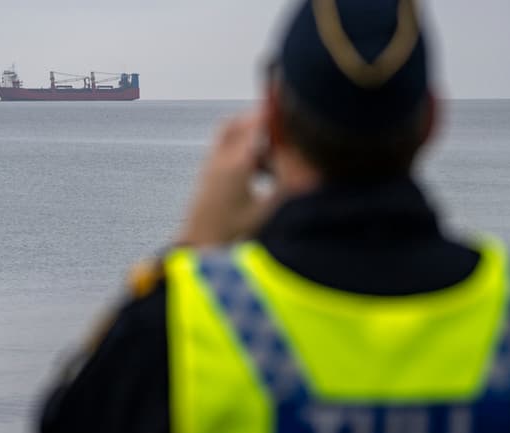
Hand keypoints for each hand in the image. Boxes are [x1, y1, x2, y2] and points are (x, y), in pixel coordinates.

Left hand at [178, 111, 277, 246]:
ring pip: (230, 134)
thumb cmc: (231, 235)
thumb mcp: (267, 212)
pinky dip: (243, 149)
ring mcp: (211, 166)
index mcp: (236, 166)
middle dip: (261, 121)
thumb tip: (312, 171)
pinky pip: (225, 148)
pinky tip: (259, 172)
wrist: (198, 248)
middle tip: (283, 128)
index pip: (257, 126)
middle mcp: (220, 160)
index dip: (274, 114)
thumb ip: (288, 188)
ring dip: (251, 136)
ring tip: (273, 158)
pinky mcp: (208, 174)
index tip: (289, 106)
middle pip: (240, 124)